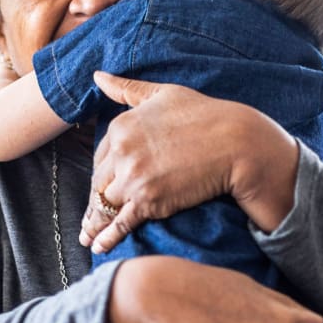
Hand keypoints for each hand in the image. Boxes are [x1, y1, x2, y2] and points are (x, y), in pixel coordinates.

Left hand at [80, 72, 299, 253]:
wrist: (235, 142)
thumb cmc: (204, 114)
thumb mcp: (162, 94)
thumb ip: (126, 88)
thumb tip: (97, 76)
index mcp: (121, 126)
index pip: (100, 157)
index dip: (102, 174)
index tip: (100, 187)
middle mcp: (122, 152)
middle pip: (99, 183)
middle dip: (94, 202)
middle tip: (87, 219)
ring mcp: (134, 178)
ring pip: (104, 205)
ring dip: (93, 224)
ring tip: (86, 236)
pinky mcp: (149, 202)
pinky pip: (120, 223)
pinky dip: (106, 237)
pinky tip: (97, 247)